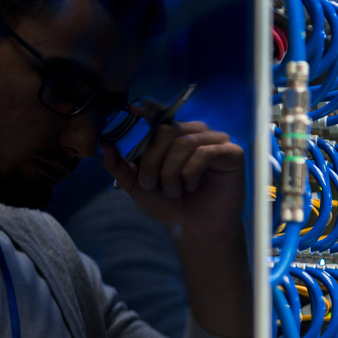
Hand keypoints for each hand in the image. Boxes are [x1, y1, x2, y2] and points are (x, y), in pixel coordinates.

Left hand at [100, 104, 245, 234]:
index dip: (147, 110)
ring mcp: (216, 141)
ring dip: (172, 172)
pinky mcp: (233, 153)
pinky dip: (191, 173)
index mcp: (175, 136)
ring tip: (175, 191)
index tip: (133, 109)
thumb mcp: (138, 185)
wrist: (195, 229)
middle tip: (153, 184)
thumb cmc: (171, 205)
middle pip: (167, 131)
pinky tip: (194, 186)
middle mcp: (196, 133)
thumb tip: (104, 142)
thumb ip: (120, 165)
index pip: (159, 117)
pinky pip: (205, 153)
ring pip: (184, 142)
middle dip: (153, 161)